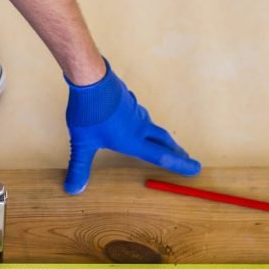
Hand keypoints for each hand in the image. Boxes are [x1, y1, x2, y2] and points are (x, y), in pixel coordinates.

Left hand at [63, 60, 200, 193]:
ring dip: (160, 135)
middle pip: (162, 139)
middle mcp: (138, 126)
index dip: (179, 164)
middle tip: (185, 157)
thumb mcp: (82, 143)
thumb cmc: (88, 113)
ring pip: (151, 125)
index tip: (196, 168)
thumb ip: (79, 166)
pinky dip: (143, 121)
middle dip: (175, 150)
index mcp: (133, 140)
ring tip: (161, 141)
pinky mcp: (127, 98)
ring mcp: (134, 110)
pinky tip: (135, 119)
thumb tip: (73, 190)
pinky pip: (139, 113)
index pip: (161, 156)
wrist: (90, 78)